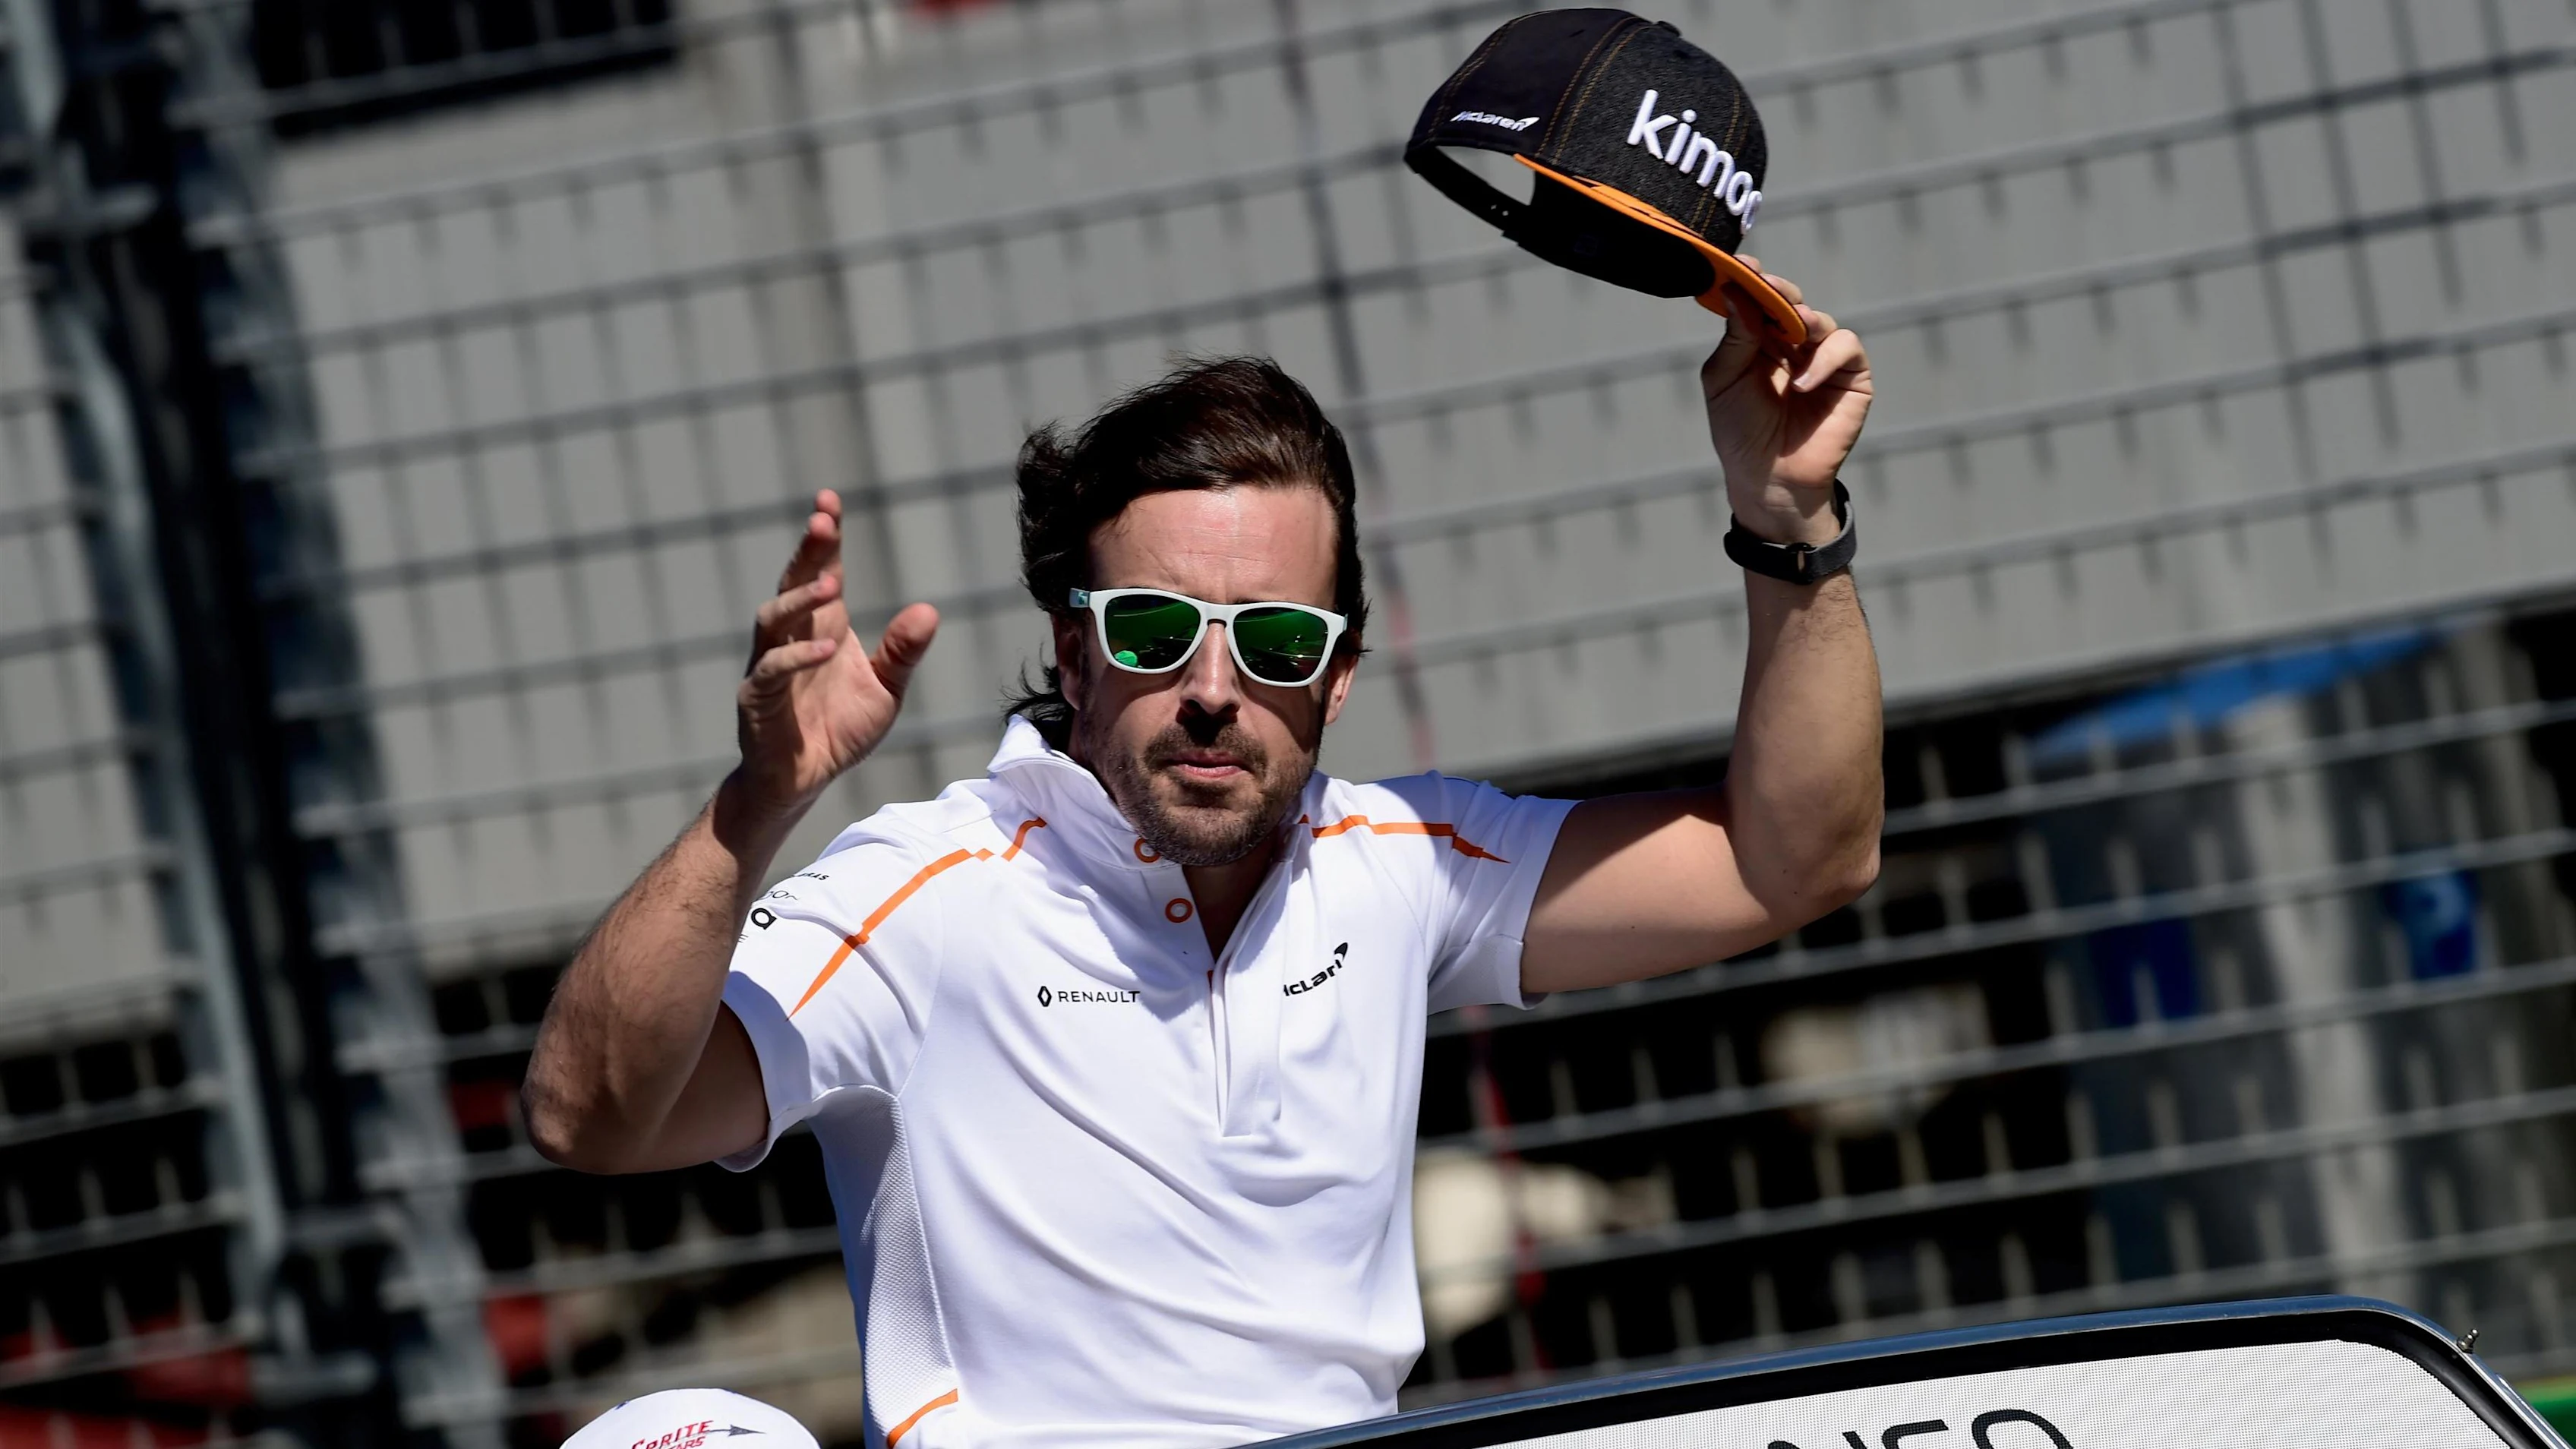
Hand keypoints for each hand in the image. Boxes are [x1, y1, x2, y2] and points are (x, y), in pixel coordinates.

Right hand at [734, 491, 937, 817]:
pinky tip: (827, 649)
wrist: (803, 781)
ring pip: (773, 618)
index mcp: (823, 627)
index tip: (829, 500)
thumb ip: (902, 652)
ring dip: (801, 599)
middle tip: (822, 520)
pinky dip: (798, 657)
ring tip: (833, 585)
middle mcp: (792, 637)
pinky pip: (772, 669)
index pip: (822, 571)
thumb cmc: (839, 729)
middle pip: (793, 581)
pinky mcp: (757, 698)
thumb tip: (929, 611)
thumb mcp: (884, 689)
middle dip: (807, 550)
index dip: (824, 538)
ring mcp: (769, 665)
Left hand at [1701, 261, 1872, 544]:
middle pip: (1792, 300)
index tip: (1740, 264)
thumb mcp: (1724, 380)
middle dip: (1778, 289)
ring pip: (1821, 319)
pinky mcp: (1851, 376)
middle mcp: (1793, 343)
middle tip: (1764, 281)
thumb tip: (1740, 292)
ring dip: (1804, 319)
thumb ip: (1735, 337)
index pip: (1760, 299)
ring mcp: (1823, 358)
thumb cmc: (1741, 432)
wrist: (1768, 478)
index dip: (1752, 279)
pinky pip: (1845, 347)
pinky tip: (1802, 382)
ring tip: (1792, 329)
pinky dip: (1824, 358)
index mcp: (1760, 339)